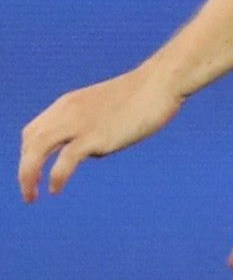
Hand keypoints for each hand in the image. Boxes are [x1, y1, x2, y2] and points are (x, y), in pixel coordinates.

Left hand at [19, 68, 186, 199]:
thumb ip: (93, 124)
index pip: (33, 132)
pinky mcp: (96, 137)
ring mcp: (80, 125)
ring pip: (37, 151)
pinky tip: (55, 189)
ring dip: (28, 176)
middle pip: (29, 143)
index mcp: (68, 105)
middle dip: (24, 169)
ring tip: (31, 196)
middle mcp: (66, 113)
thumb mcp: (108, 107)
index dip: (28, 155)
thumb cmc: (143, 94)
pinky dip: (56, 177)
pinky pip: (65, 160)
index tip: (35, 172)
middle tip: (28, 191)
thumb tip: (94, 148)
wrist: (160, 83)